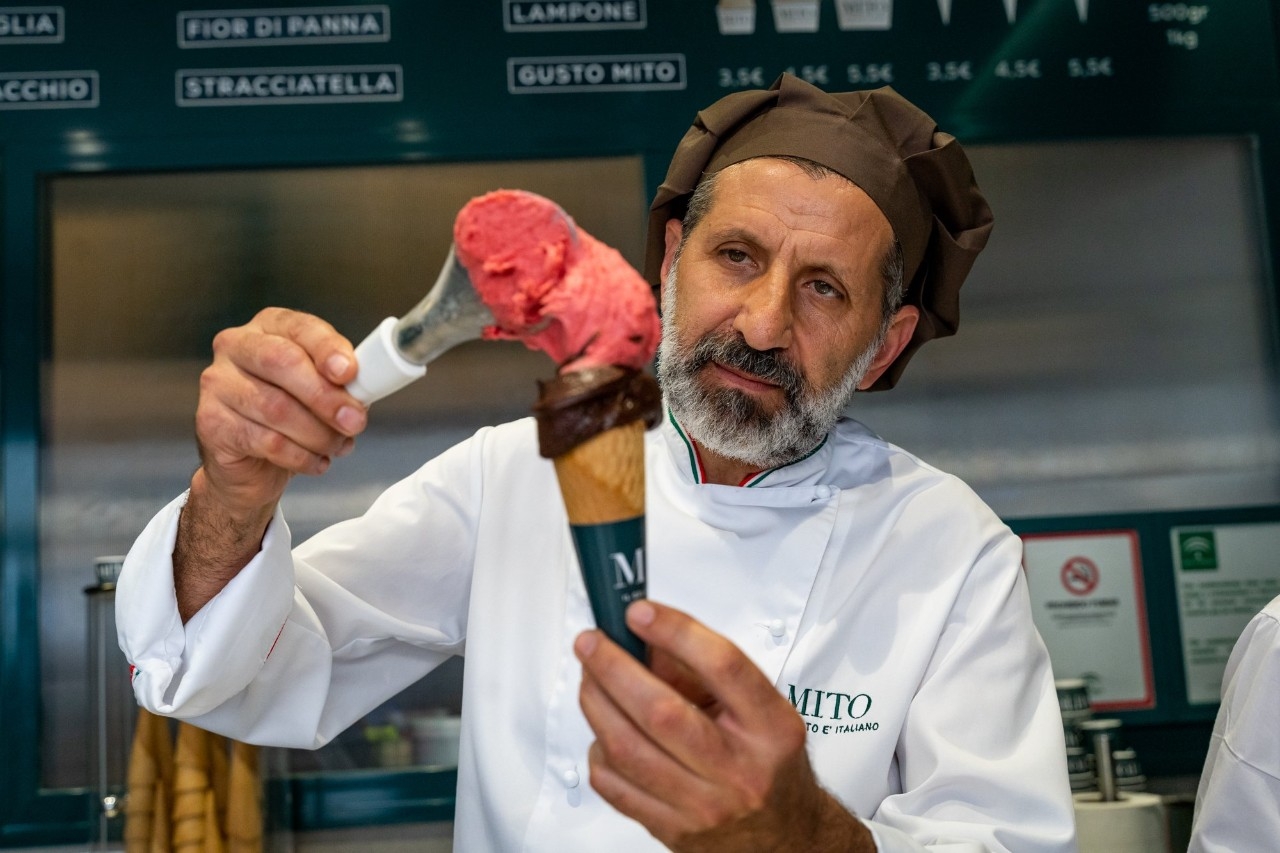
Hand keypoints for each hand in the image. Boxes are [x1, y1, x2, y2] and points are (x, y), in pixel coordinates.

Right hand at [194, 307, 364, 515]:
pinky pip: (265, 441)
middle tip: (354, 421)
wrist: (250, 465)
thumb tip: (365, 387)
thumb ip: (340, 382)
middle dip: (326, 396)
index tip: (350, 373)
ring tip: (338, 446)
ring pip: (276, 407)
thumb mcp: (321, 390)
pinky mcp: (210, 422)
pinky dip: (300, 456)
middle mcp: (237, 346)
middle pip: (282, 362)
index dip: (327, 349)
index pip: (299, 327)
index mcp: (269, 327)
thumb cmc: (291, 417)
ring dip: (317, 433)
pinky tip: (316, 462)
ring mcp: (218, 383)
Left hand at [574, 601, 873, 851]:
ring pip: (627, 749)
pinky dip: (598, 750)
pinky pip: (614, 786)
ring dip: (596, 703)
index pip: (723, 667)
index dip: (675, 631)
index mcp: (771, 728)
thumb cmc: (767, 762)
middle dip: (614, 668)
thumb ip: (702, 670)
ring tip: (590, 677)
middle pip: (661, 712)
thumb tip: (643, 636)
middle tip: (592, 642)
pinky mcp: (673, 831)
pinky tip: (605, 730)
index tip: (639, 612)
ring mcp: (704, 806)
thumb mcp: (757, 708)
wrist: (786, 835)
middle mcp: (740, 770)